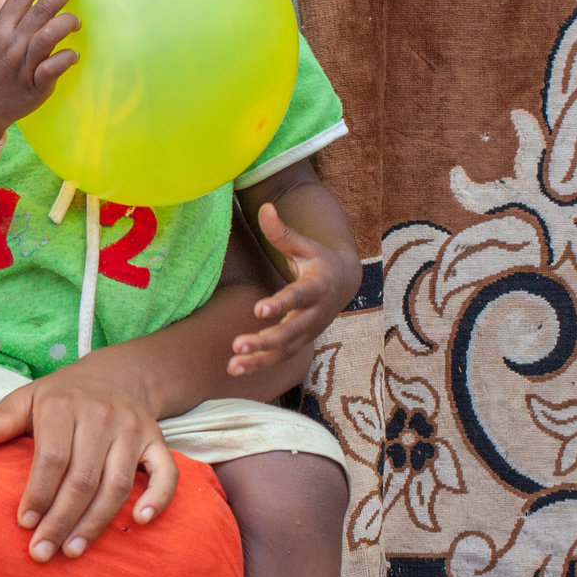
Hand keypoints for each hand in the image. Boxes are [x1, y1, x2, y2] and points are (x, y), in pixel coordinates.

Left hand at [0, 368, 176, 559]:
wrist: (116, 375)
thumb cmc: (62, 397)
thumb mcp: (27, 399)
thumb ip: (1, 419)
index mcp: (64, 407)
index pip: (52, 458)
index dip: (38, 494)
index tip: (24, 524)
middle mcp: (102, 417)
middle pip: (83, 478)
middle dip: (61, 520)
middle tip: (43, 552)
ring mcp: (133, 430)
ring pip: (118, 484)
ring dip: (96, 522)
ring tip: (73, 551)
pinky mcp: (157, 441)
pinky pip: (166, 473)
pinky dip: (158, 498)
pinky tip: (140, 522)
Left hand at [229, 203, 341, 375]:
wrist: (343, 283)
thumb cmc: (317, 259)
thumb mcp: (303, 245)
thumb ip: (282, 231)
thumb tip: (264, 207)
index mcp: (317, 286)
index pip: (298, 296)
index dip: (280, 303)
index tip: (259, 309)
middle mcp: (315, 313)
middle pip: (291, 330)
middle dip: (265, 340)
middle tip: (237, 344)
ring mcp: (309, 331)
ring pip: (285, 350)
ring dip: (259, 360)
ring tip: (232, 366)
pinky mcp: (301, 342)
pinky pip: (281, 358)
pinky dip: (260, 364)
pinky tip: (235, 369)